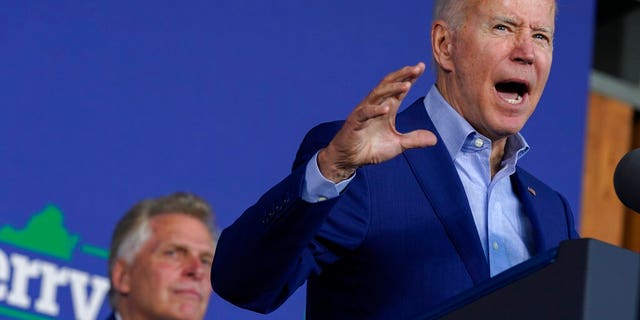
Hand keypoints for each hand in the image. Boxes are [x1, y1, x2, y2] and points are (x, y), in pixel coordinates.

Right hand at [318, 62, 437, 182]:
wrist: (349, 159)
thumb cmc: (370, 149)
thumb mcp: (397, 145)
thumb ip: (414, 140)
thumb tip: (434, 139)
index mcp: (386, 108)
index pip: (399, 89)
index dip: (409, 77)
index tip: (421, 67)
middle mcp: (376, 106)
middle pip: (389, 85)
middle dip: (402, 76)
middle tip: (416, 68)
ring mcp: (364, 112)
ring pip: (377, 94)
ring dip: (392, 89)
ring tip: (406, 85)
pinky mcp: (355, 122)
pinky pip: (365, 113)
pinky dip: (375, 110)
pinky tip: (387, 108)